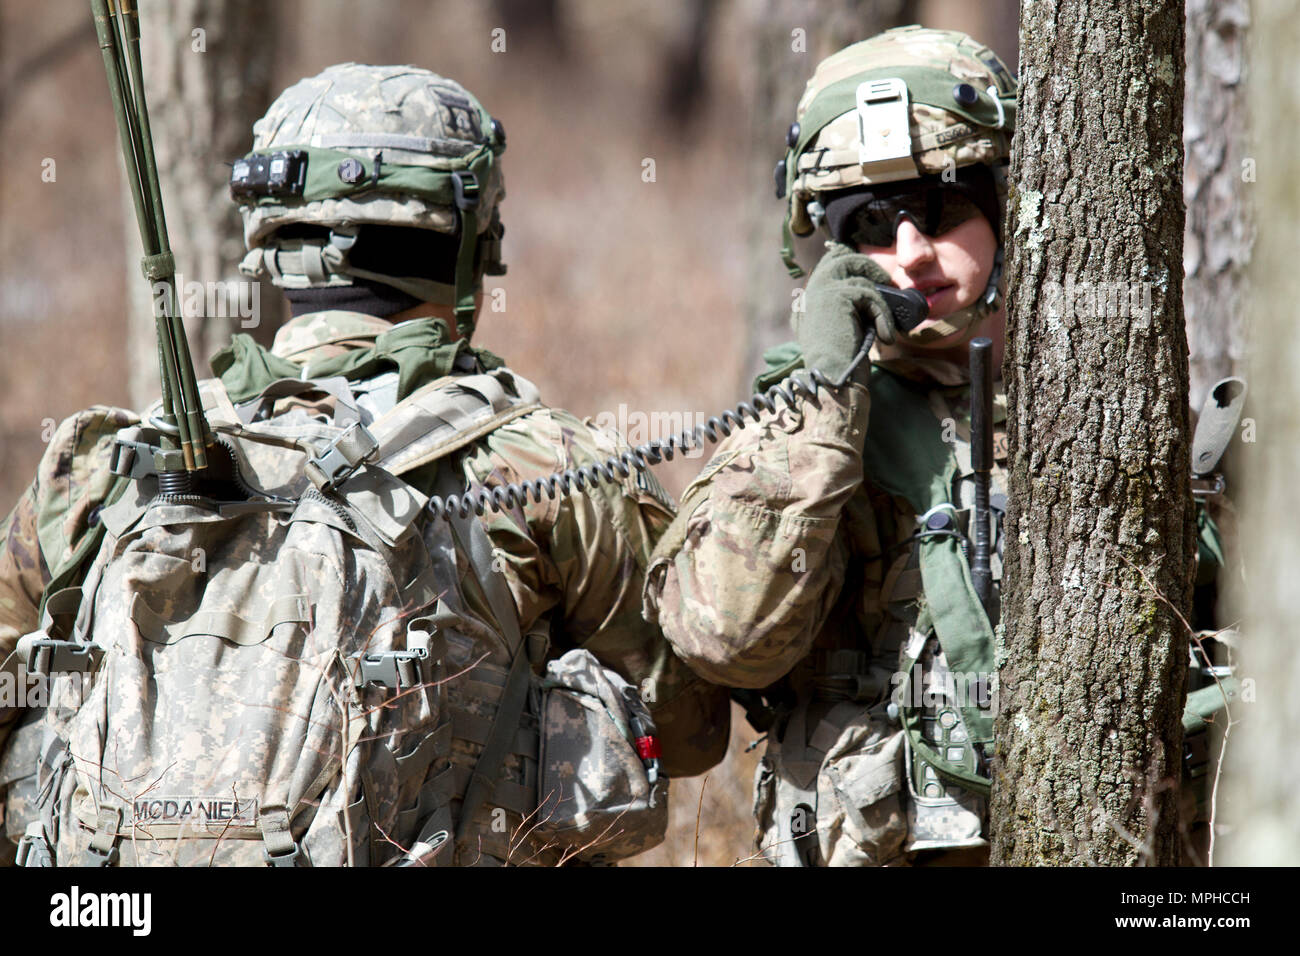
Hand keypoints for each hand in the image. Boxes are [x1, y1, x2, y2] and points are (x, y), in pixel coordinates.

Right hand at [793, 242, 897, 385]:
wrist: (832, 379)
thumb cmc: (841, 365)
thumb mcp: (843, 333)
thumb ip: (848, 313)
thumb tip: (872, 298)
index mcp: (805, 307)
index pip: (823, 270)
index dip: (844, 262)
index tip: (868, 270)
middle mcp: (807, 297)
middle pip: (837, 261)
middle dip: (863, 265)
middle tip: (884, 279)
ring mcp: (819, 292)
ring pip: (856, 276)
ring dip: (877, 299)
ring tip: (885, 323)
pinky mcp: (836, 295)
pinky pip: (868, 294)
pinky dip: (882, 314)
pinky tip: (885, 335)